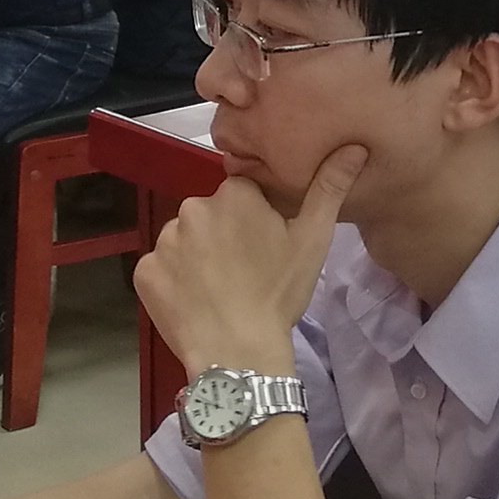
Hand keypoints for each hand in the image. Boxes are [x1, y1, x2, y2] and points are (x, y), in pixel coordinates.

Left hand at [134, 144, 366, 374]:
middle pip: (210, 215)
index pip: (243, 195)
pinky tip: (193, 302)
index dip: (254, 220)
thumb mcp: (313, 240)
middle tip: (243, 271)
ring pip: (184, 241)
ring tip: (217, 290)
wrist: (237, 352)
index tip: (264, 248)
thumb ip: (329, 188)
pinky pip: (160, 269)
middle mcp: (193, 208)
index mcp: (234, 194)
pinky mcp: (144, 272)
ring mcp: (164, 241)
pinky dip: (173, 282)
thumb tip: (353, 146)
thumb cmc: (278, 294)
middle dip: (223, 236)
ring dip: (196, 257)